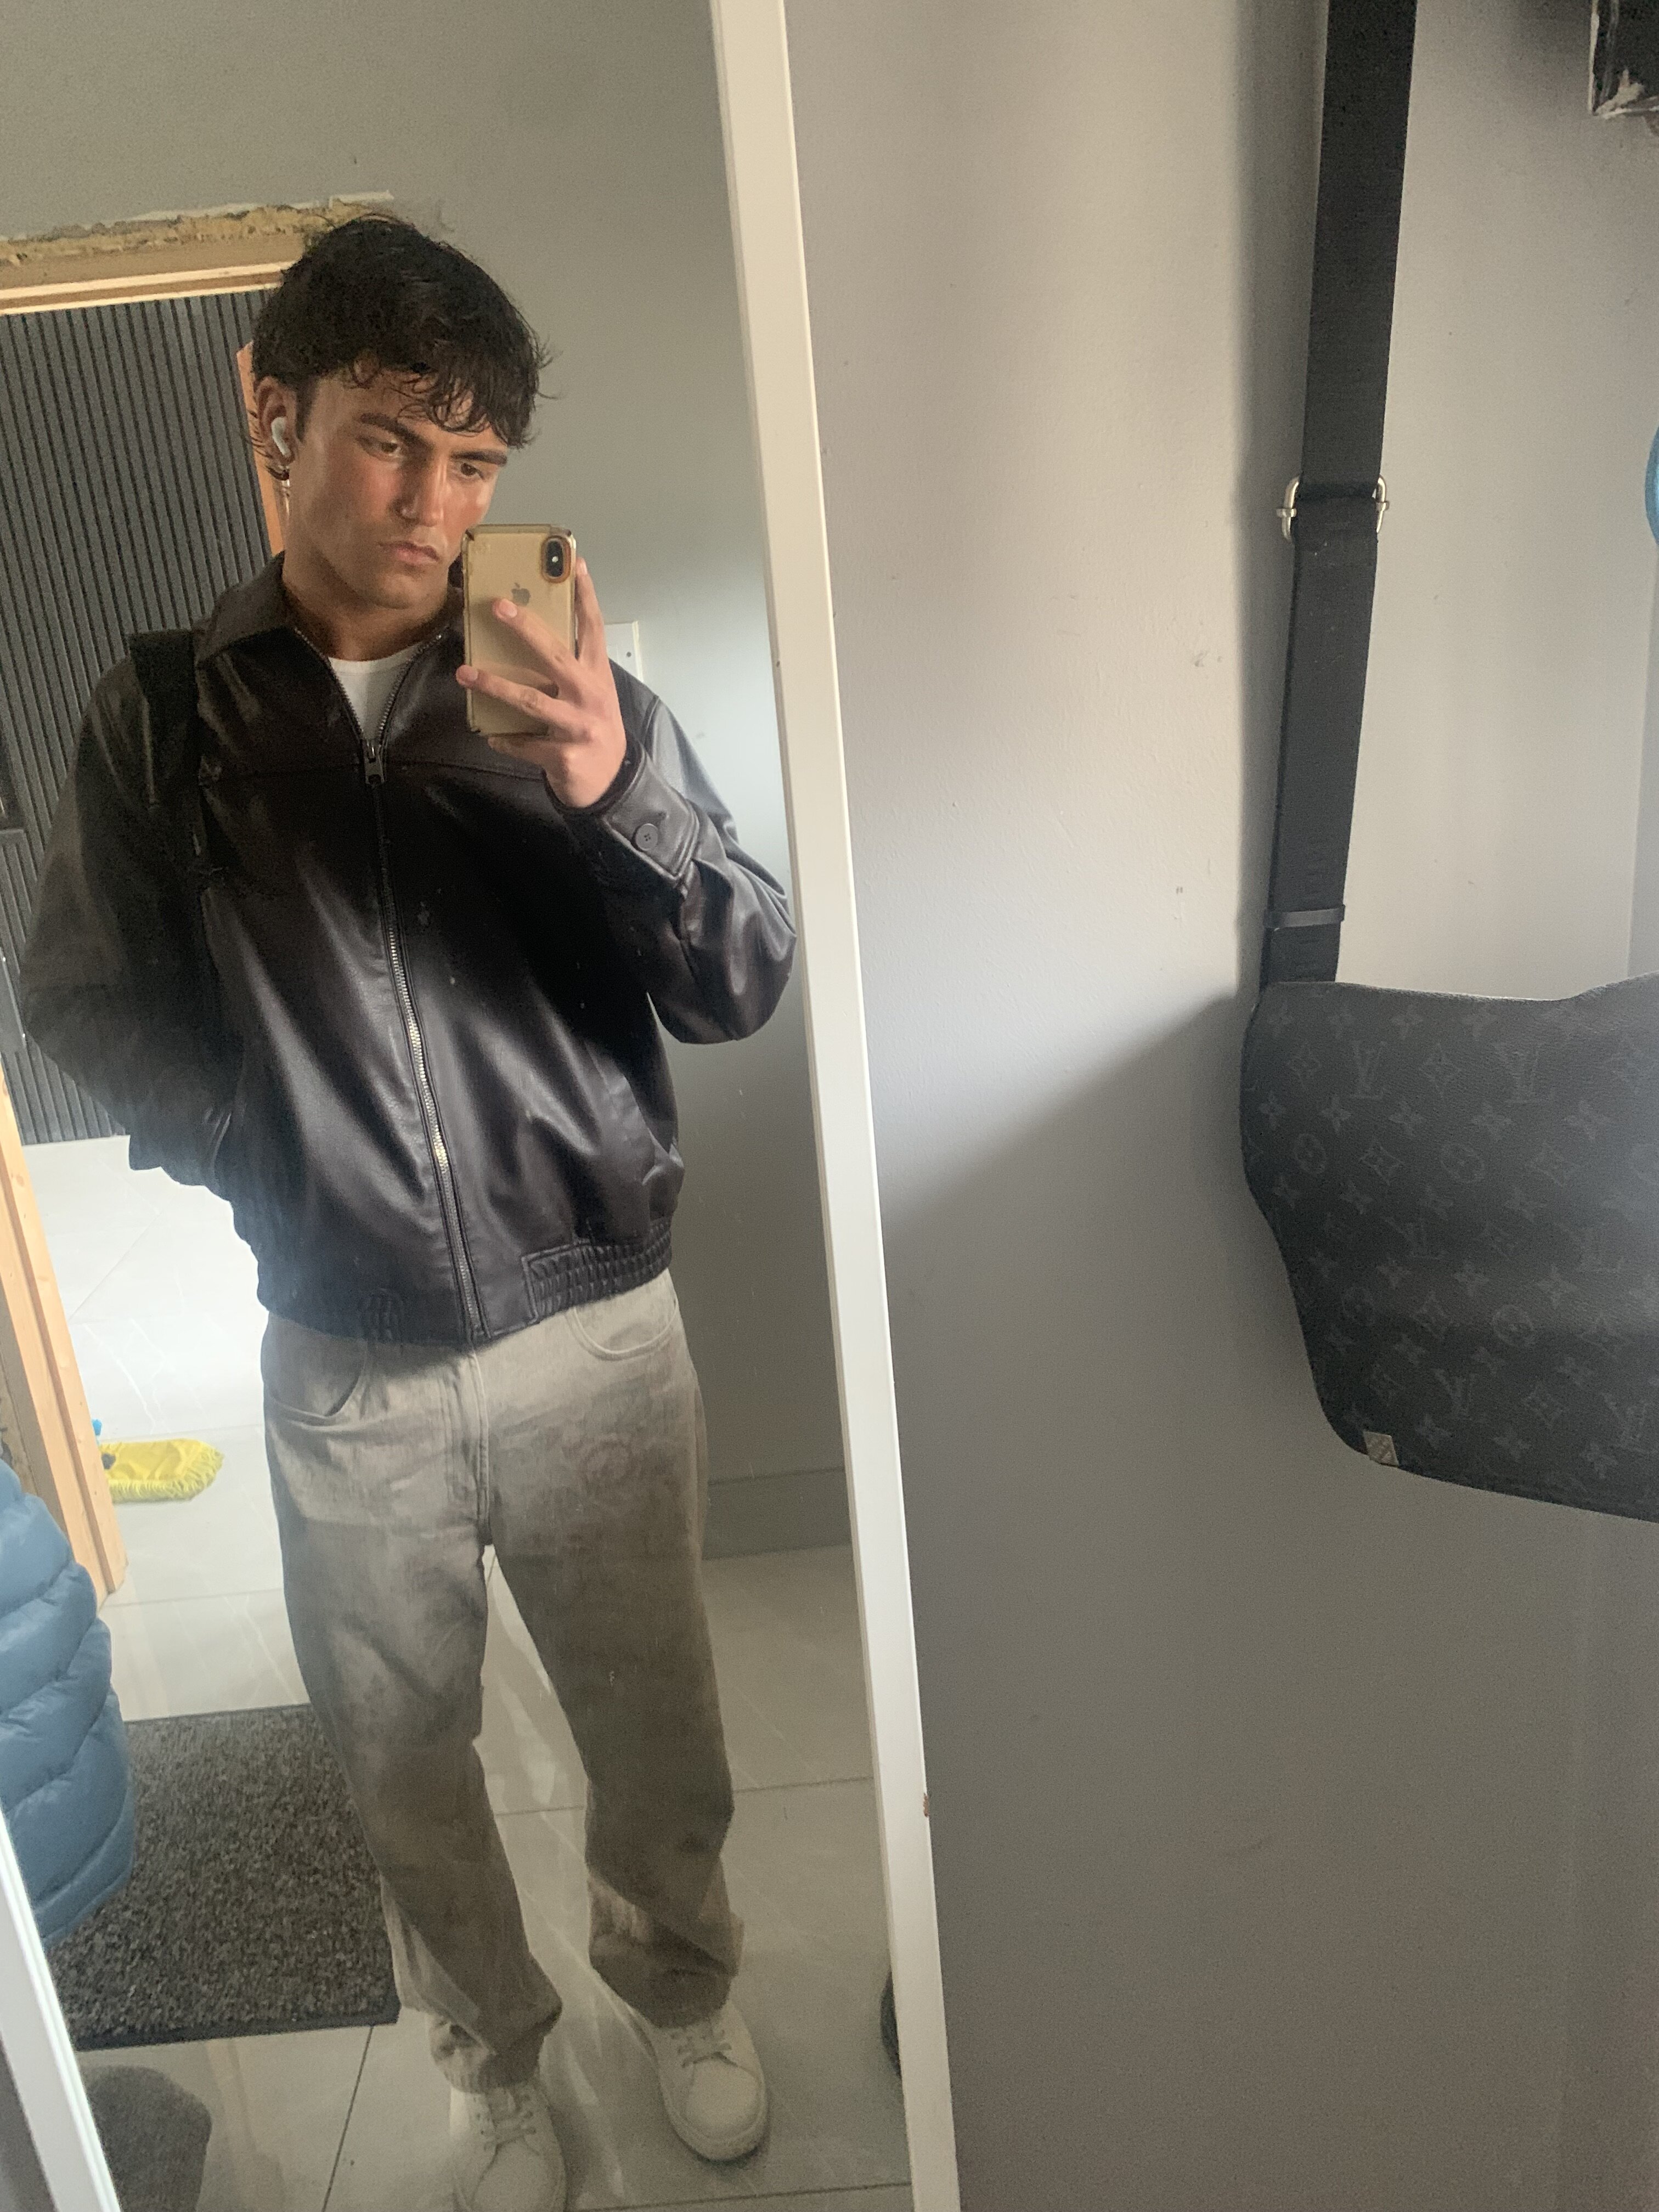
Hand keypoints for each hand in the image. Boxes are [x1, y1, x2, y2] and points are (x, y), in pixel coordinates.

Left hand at [456, 558, 627, 808]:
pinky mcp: (563, 755)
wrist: (613, 784)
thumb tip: (529, 639)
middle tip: (498, 607)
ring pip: (530, 700)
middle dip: (525, 629)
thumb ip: (570, 670)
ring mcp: (578, 726)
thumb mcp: (593, 694)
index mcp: (597, 675)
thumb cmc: (595, 729)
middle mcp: (590, 696)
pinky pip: (523, 744)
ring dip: (494, 685)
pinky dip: (505, 740)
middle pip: (555, 655)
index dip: (585, 594)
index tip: (574, 561)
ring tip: (464, 673)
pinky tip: (491, 735)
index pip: (593, 627)